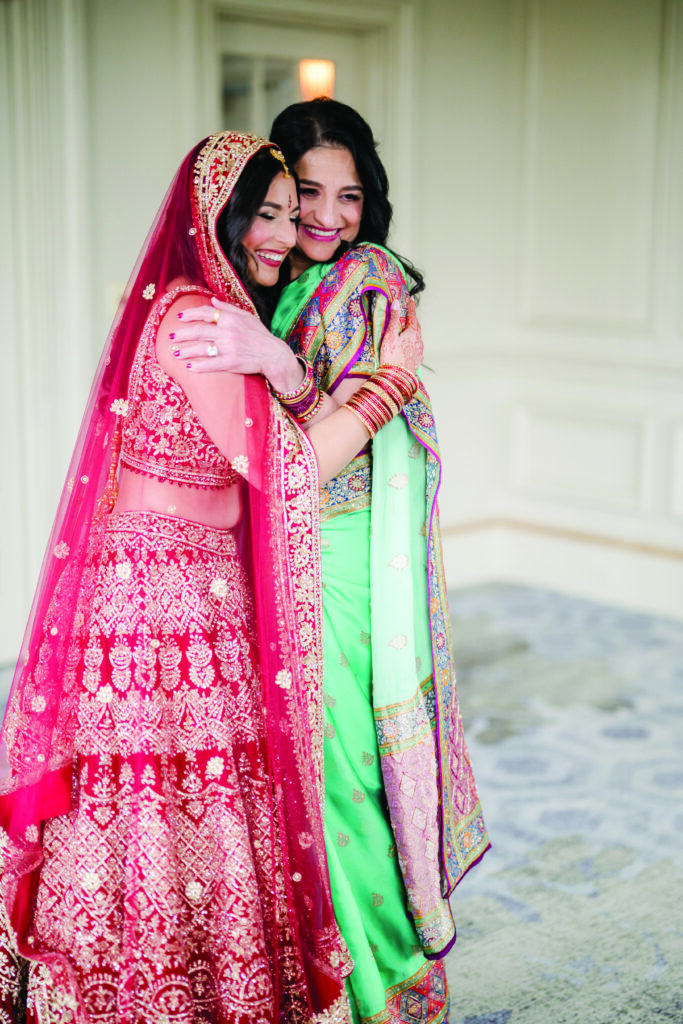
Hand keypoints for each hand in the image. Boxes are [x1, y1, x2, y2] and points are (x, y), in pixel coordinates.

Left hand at [170, 297, 304, 390]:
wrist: (273, 354)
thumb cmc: (260, 335)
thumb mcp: (247, 316)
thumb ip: (228, 308)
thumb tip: (212, 299)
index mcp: (231, 318)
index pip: (206, 313)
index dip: (191, 314)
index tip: (180, 317)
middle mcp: (228, 332)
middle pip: (198, 331)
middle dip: (182, 334)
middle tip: (171, 337)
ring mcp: (229, 348)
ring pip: (201, 348)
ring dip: (185, 351)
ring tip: (175, 353)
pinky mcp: (231, 363)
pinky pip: (210, 364)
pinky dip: (198, 366)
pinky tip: (189, 367)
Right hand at [378, 298, 422, 372]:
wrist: (397, 377)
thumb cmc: (391, 356)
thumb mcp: (390, 335)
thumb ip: (393, 318)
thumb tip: (396, 302)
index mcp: (413, 333)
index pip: (413, 316)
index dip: (411, 308)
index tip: (410, 299)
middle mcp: (419, 341)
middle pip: (417, 327)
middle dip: (413, 320)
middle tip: (409, 314)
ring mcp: (419, 352)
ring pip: (417, 338)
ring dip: (413, 332)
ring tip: (408, 330)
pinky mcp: (417, 360)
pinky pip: (416, 348)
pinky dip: (413, 343)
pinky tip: (409, 346)